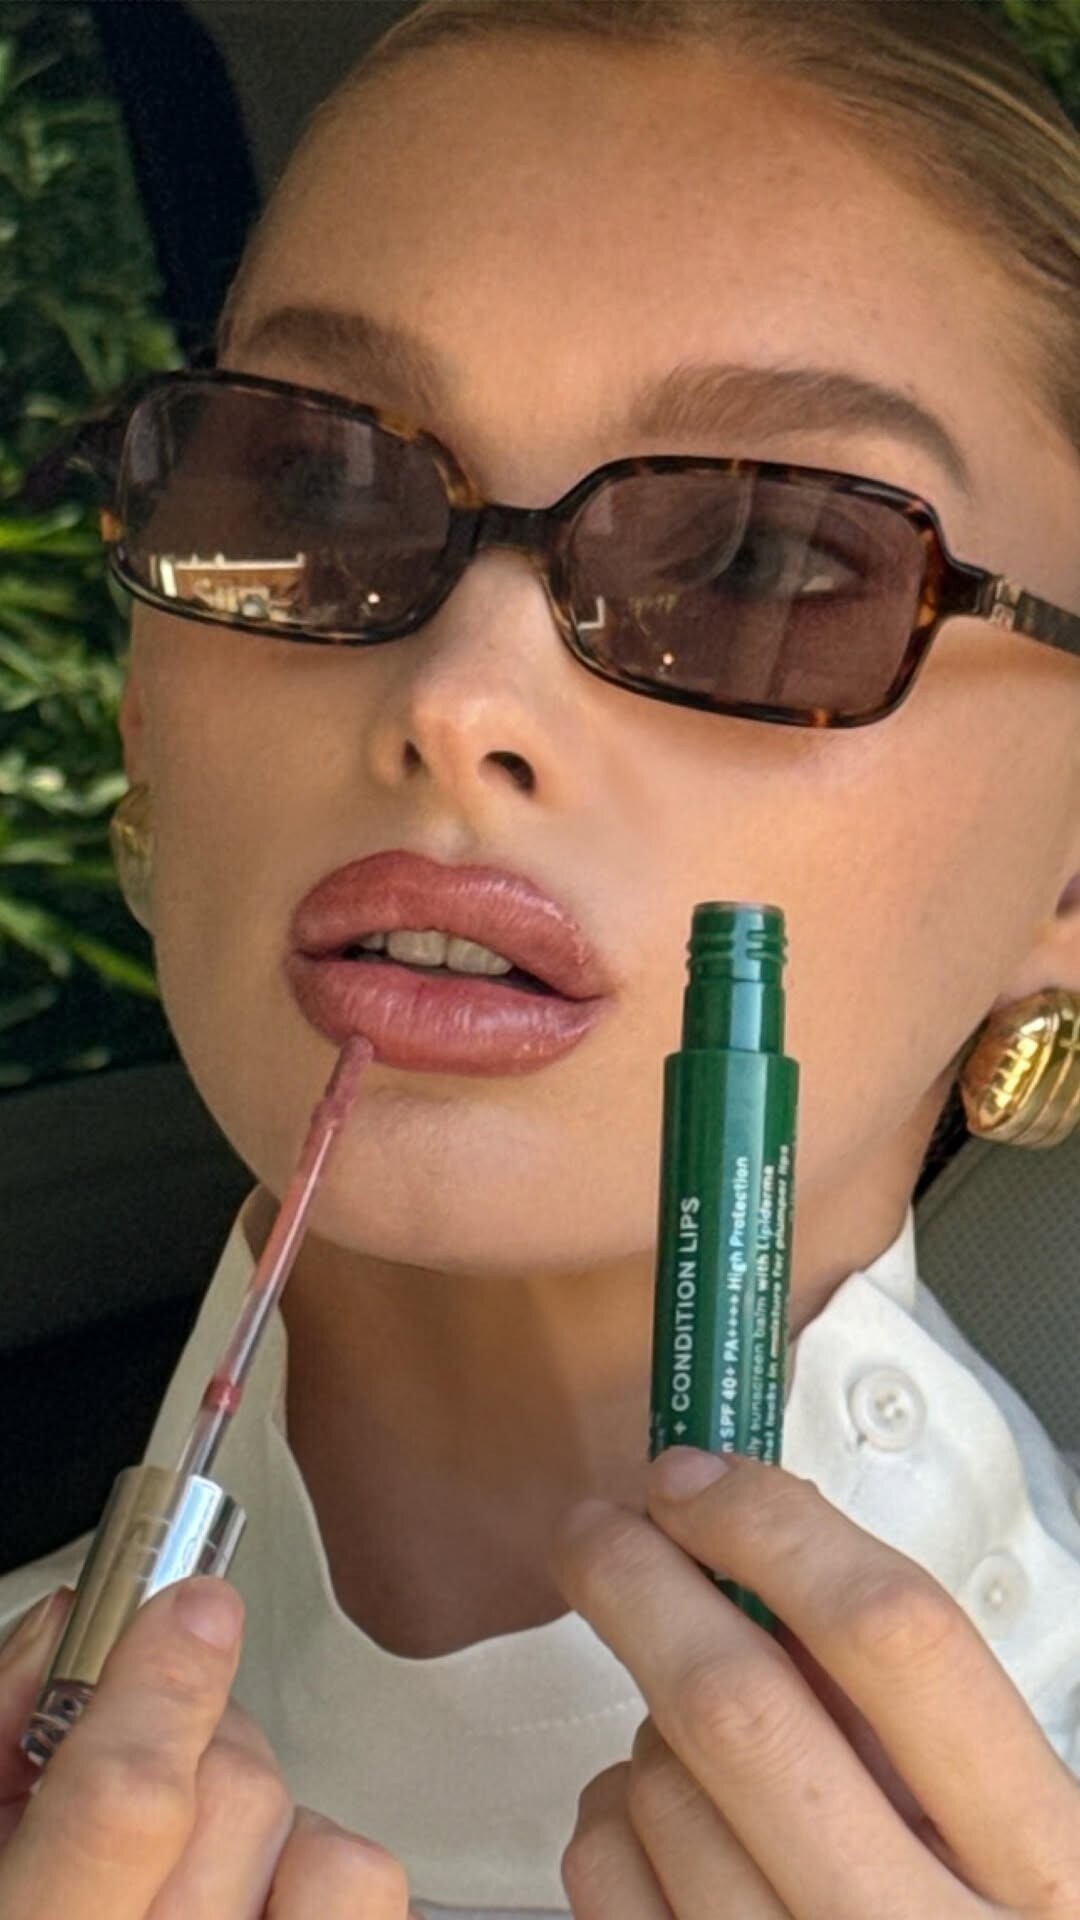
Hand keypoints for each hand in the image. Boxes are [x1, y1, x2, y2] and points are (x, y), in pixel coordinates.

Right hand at [0, 1577, 420, 1916]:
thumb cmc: (24, 1913)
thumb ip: (0, 1734)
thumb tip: (72, 1640)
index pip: (129, 1805)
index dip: (165, 1688)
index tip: (192, 1609)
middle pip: (235, 1798)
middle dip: (194, 1741)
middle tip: (134, 1761)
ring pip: (323, 1850)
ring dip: (265, 1820)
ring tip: (192, 1855)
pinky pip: (363, 1900)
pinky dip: (319, 1872)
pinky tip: (252, 1896)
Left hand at [549, 1448, 1079, 1917]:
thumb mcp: (1015, 1837)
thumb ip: (912, 1716)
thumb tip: (755, 1550)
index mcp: (1047, 1866)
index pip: (897, 1636)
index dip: (774, 1526)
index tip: (696, 1479)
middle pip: (737, 1709)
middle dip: (638, 1585)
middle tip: (594, 1532)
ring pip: (659, 1795)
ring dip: (644, 1731)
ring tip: (689, 1744)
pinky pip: (607, 1886)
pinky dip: (608, 1823)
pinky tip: (659, 1826)